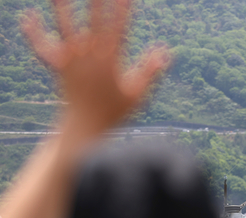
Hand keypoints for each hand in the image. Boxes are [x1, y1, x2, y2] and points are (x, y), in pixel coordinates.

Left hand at [21, 0, 170, 132]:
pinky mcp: (57, 67)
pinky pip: (43, 48)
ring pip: (65, 28)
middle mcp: (89, 57)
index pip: (119, 29)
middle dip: (96, 2)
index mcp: (110, 61)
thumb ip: (151, 71)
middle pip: (92, 22)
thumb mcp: (138, 94)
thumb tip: (166, 51)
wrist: (85, 127)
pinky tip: (28, 16)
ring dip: (61, 8)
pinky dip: (34, 33)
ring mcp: (71, 61)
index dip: (123, 9)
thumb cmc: (115, 112)